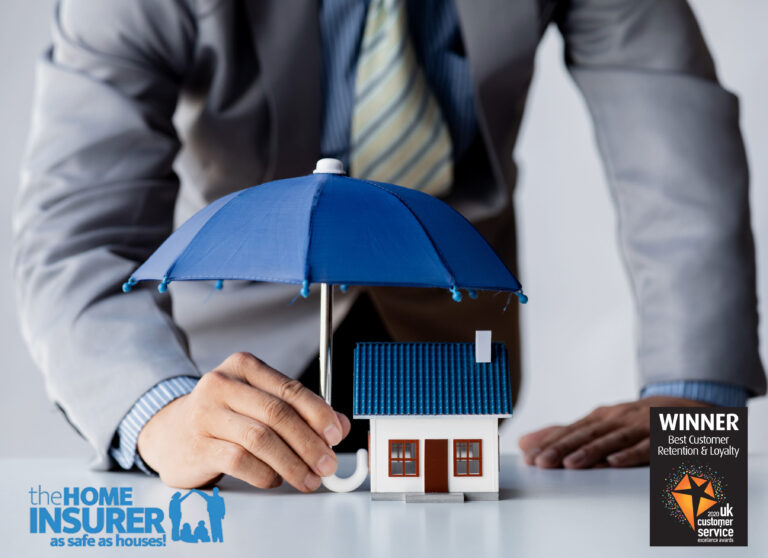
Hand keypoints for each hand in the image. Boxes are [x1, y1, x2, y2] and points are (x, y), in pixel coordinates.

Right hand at [137, 352, 350, 490]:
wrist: (170, 433)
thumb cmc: (223, 416)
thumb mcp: (260, 403)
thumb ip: (300, 412)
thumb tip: (339, 427)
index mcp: (243, 366)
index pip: (289, 388)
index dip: (318, 413)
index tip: (336, 434)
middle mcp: (221, 384)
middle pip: (277, 414)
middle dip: (309, 443)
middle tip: (327, 464)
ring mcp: (205, 414)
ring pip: (260, 439)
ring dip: (292, 463)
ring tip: (308, 478)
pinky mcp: (197, 445)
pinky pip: (240, 461)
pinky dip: (265, 474)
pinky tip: (275, 479)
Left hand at [518, 396, 711, 468]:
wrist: (685, 407)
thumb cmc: (634, 422)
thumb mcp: (600, 425)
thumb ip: (564, 434)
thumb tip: (525, 442)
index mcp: (600, 417)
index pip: (570, 431)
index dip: (549, 444)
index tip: (528, 457)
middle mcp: (617, 418)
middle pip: (586, 434)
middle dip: (562, 448)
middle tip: (541, 462)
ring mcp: (640, 426)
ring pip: (612, 439)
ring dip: (591, 451)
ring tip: (569, 464)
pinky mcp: (662, 436)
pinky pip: (646, 446)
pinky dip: (631, 454)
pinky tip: (615, 462)